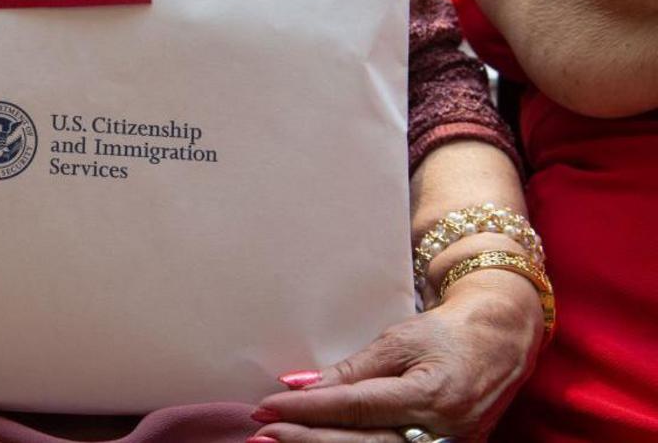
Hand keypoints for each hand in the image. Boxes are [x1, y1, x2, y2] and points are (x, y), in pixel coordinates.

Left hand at [249, 269, 544, 442]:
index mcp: (433, 394)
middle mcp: (443, 431)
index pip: (357, 407)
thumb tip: (300, 383)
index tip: (269, 405)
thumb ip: (351, 369)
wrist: (503, 341)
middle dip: (306, 439)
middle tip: (263, 431)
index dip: (309, 408)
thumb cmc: (450, 333)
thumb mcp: (399, 340)